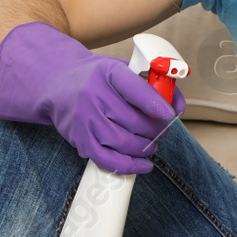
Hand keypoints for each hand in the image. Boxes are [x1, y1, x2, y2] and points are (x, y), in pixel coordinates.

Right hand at [0, 22, 186, 174]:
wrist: (58, 83)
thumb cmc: (99, 78)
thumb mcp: (123, 70)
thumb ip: (152, 84)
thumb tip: (179, 106)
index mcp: (109, 73)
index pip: (135, 90)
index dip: (157, 105)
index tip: (171, 115)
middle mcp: (94, 95)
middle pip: (133, 121)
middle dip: (155, 131)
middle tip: (162, 132)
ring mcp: (85, 118)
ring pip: (123, 142)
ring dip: (145, 148)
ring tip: (152, 145)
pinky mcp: (79, 139)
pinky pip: (107, 159)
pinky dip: (128, 166)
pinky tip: (143, 164)